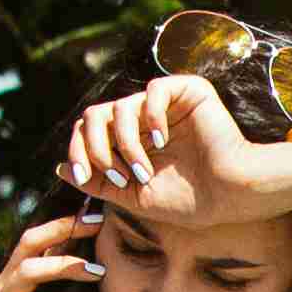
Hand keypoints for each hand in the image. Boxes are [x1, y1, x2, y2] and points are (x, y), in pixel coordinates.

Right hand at [0, 202, 104, 291]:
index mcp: (14, 287)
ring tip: (97, 270)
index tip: (97, 215)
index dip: (65, 226)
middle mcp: (2, 290)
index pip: (38, 245)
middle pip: (29, 243)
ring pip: (28, 271)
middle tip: (97, 222)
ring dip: (65, 266)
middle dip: (64, 229)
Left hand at [60, 78, 291, 224]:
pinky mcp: (187, 90)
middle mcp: (144, 118)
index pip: (89, 131)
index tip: (83, 176)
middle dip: (92, 146)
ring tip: (144, 169)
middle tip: (112, 173)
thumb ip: (97, 182)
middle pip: (95, 115)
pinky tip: (162, 141)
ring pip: (119, 107)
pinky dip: (151, 117)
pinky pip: (153, 91)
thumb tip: (60, 168)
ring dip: (125, 144)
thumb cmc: (190, 200)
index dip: (78, 151)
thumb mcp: (133, 195)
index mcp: (132, 138)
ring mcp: (165, 103)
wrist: (231, 196)